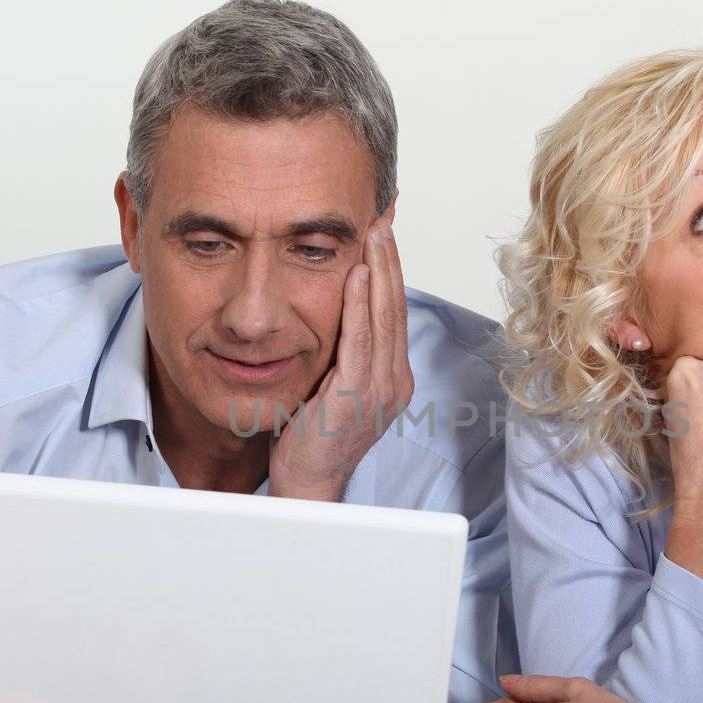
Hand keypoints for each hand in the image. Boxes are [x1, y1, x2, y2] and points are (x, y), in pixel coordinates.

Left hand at [268, 222, 413, 502]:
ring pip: (383, 318)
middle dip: (391, 259)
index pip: (394, 312)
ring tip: (374, 232)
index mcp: (392, 378)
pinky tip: (358, 275)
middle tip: (384, 217)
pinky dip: (360, 306)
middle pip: (396, 307)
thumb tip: (337, 317)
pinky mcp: (354, 397)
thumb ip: (343, 353)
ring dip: (380, 270)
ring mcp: (378, 390)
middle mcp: (393, 381)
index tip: (385, 233)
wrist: (307, 485)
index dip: (392, 269)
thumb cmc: (314, 441)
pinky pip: (360, 342)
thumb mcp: (334, 387)